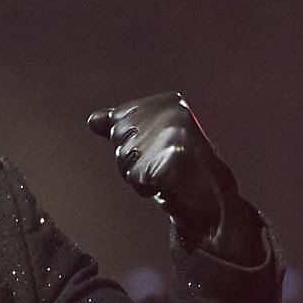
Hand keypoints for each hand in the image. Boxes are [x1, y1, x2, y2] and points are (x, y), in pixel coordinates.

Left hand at [87, 93, 250, 254]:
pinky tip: (164, 186)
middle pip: (120, 138)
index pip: (120, 121)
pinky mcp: (173, 160)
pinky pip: (136, 176)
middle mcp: (173, 113)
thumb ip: (122, 127)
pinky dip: (146, 187)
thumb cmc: (178, 170)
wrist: (209, 200)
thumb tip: (93, 120)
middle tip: (158, 165)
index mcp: (169, 103)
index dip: (130, 143)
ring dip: (138, 175)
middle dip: (131, 159)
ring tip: (162, 176)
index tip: (154, 149)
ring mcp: (175, 136)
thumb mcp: (149, 141)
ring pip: (125, 158)